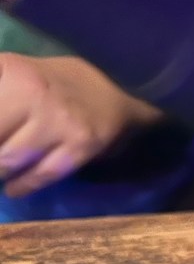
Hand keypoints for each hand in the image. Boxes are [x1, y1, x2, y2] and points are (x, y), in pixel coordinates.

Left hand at [0, 53, 161, 197]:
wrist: (114, 91)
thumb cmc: (53, 84)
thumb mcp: (12, 74)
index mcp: (12, 73)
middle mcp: (35, 94)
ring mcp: (60, 121)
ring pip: (11, 158)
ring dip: (0, 173)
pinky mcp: (81, 144)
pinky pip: (44, 173)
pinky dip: (23, 185)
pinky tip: (13, 190)